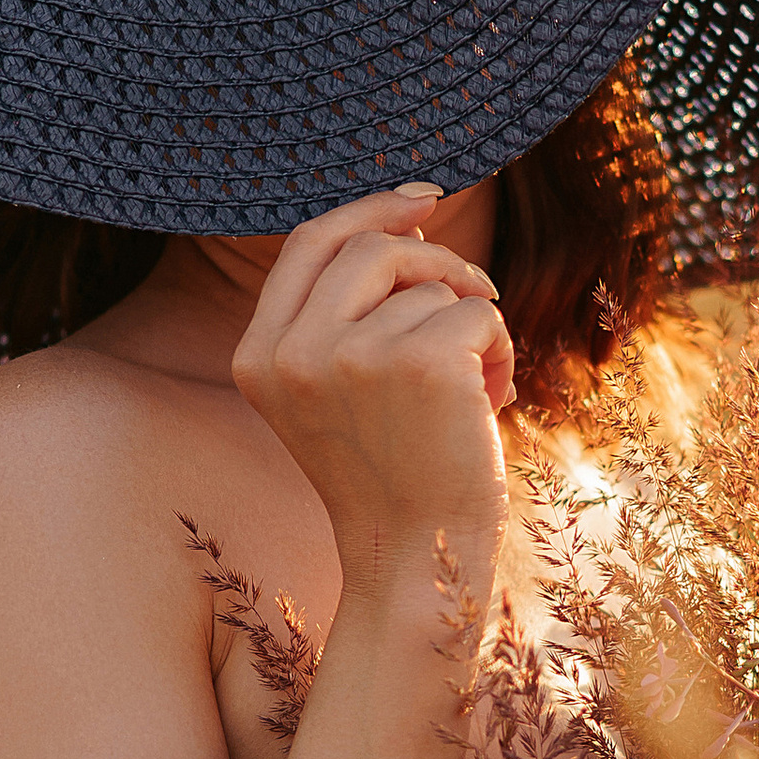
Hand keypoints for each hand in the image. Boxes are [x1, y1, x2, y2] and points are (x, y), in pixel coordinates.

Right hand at [231, 187, 514, 598]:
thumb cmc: (394, 473)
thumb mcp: (339, 389)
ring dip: (472, 322)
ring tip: (477, 384)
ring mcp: (351, 356)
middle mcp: (292, 352)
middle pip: (369, 247)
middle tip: (474, 297)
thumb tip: (409, 217)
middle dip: (435, 260)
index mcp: (257, 356)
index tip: (423, 200)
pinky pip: (477, 314)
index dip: (367, 209)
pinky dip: (501, 350)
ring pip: (431, 284)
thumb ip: (347, 312)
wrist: (417, 558)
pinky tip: (491, 402)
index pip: (306, 243)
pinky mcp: (421, 363)